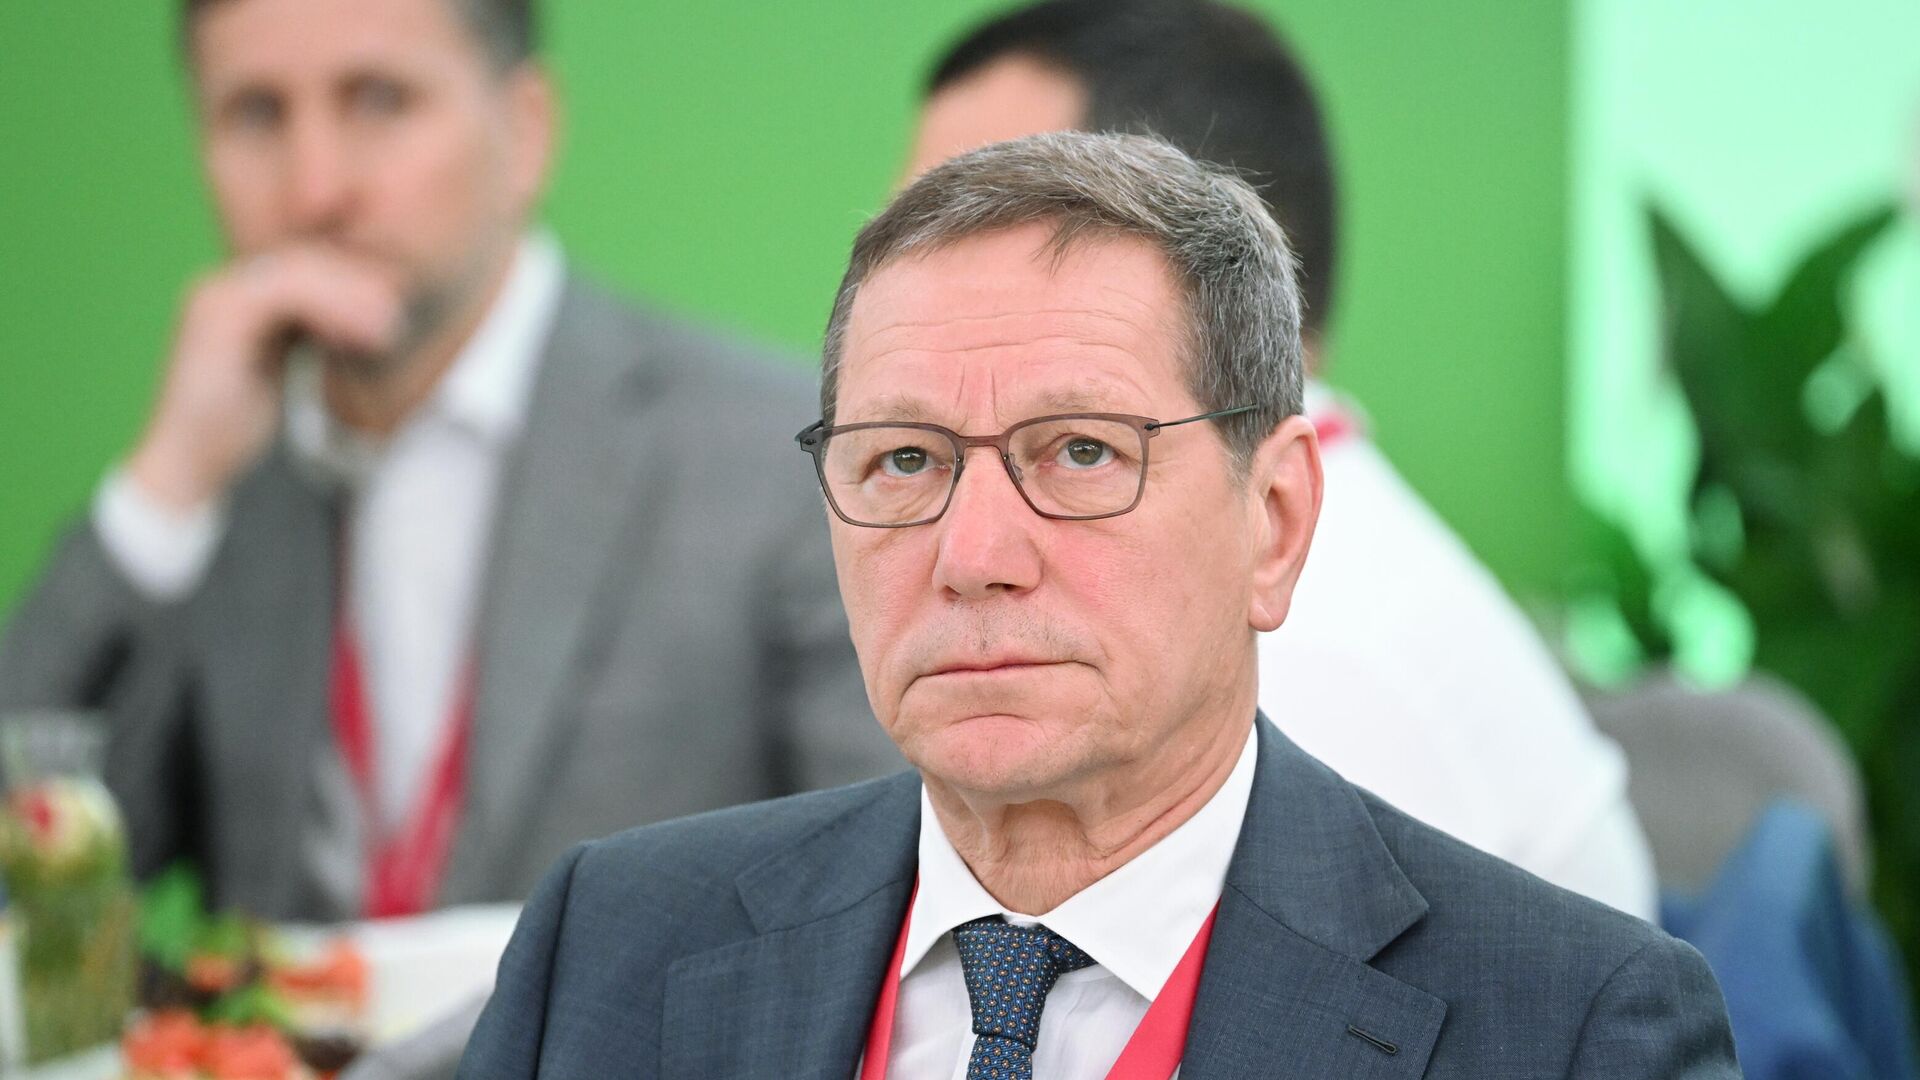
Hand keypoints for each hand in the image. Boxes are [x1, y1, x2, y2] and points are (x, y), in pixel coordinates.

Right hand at [127, 247, 403, 510]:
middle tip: (399, 312)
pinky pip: (285, 291)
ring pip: (300, 271)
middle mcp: (223, 288)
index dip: (354, 283)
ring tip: (389, 326)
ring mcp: (216, 297)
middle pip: (305, 262)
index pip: (306, 269)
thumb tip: (360, 319)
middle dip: (359, 282)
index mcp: (237, 300)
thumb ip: (305, 337)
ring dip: (352, 295)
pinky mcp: (216, 315)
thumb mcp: (280, 371)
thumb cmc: (233, 427)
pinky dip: (331, 307)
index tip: (396, 308)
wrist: (186, 465)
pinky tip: (364, 336)